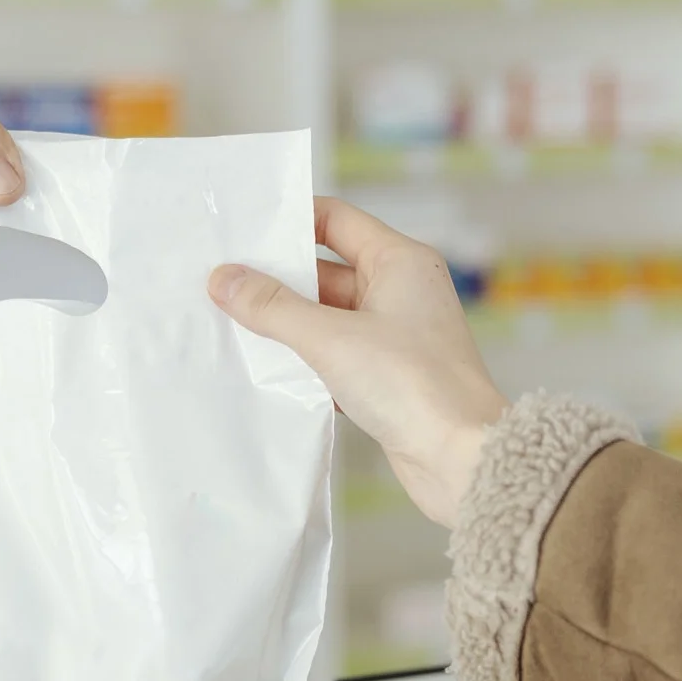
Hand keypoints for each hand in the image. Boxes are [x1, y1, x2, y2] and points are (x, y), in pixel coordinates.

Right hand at [211, 196, 507, 527]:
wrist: (462, 460)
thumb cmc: (413, 385)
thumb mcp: (332, 339)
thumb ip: (273, 307)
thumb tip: (222, 278)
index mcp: (400, 262)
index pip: (336, 220)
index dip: (290, 220)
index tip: (242, 229)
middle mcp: (401, 292)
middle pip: (325, 271)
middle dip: (277, 279)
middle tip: (219, 281)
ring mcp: (395, 336)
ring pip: (326, 317)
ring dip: (285, 323)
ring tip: (227, 321)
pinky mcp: (387, 378)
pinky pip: (334, 356)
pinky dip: (303, 361)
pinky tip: (262, 370)